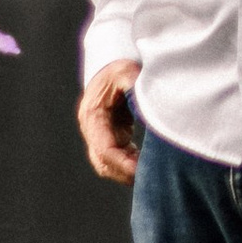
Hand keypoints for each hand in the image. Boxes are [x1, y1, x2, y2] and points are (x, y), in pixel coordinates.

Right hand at [78, 58, 141, 185]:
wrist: (109, 65)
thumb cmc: (118, 67)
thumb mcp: (126, 72)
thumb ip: (134, 87)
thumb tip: (147, 105)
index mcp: (93, 115)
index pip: (104, 148)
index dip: (121, 162)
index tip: (140, 170)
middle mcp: (92, 128)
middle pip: (103, 162)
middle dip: (124, 172)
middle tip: (149, 177)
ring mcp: (99, 134)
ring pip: (108, 164)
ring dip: (126, 171)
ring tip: (150, 174)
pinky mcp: (110, 135)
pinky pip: (116, 158)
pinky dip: (130, 164)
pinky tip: (147, 165)